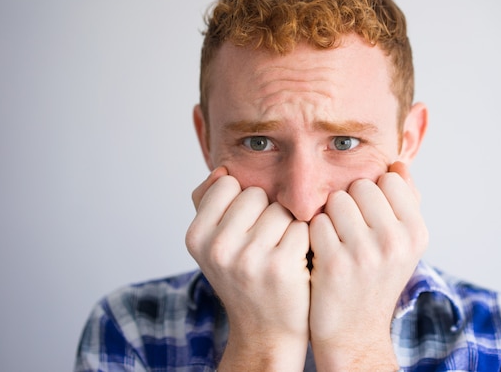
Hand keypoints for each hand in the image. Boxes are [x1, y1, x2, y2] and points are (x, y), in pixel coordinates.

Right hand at [186, 168, 310, 370]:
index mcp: (196, 237)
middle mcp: (218, 248)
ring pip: (281, 209)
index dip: (243, 203)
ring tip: (278, 253)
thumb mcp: (213, 243)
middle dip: (265, 213)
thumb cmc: (243, 278)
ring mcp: (249, 259)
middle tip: (263, 245)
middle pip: (256, 194)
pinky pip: (301, 227)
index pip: (228, 184)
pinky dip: (304, 240)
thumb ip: (209, 201)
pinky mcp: (281, 267)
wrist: (265, 330)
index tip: (243, 229)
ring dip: (286, 226)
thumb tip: (222, 170)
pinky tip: (295, 262)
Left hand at [308, 161, 427, 369]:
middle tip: (350, 231)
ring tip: (337, 240)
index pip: (390, 178)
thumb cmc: (376, 279)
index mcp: (417, 232)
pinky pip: (317, 222)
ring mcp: (366, 253)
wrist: (354, 331)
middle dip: (350, 203)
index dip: (373, 194)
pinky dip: (315, 234)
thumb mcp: (403, 244)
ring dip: (330, 216)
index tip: (370, 217)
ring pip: (336, 200)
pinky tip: (322, 253)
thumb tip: (399, 163)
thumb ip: (405, 201)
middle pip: (361, 186)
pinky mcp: (335, 264)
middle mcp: (396, 242)